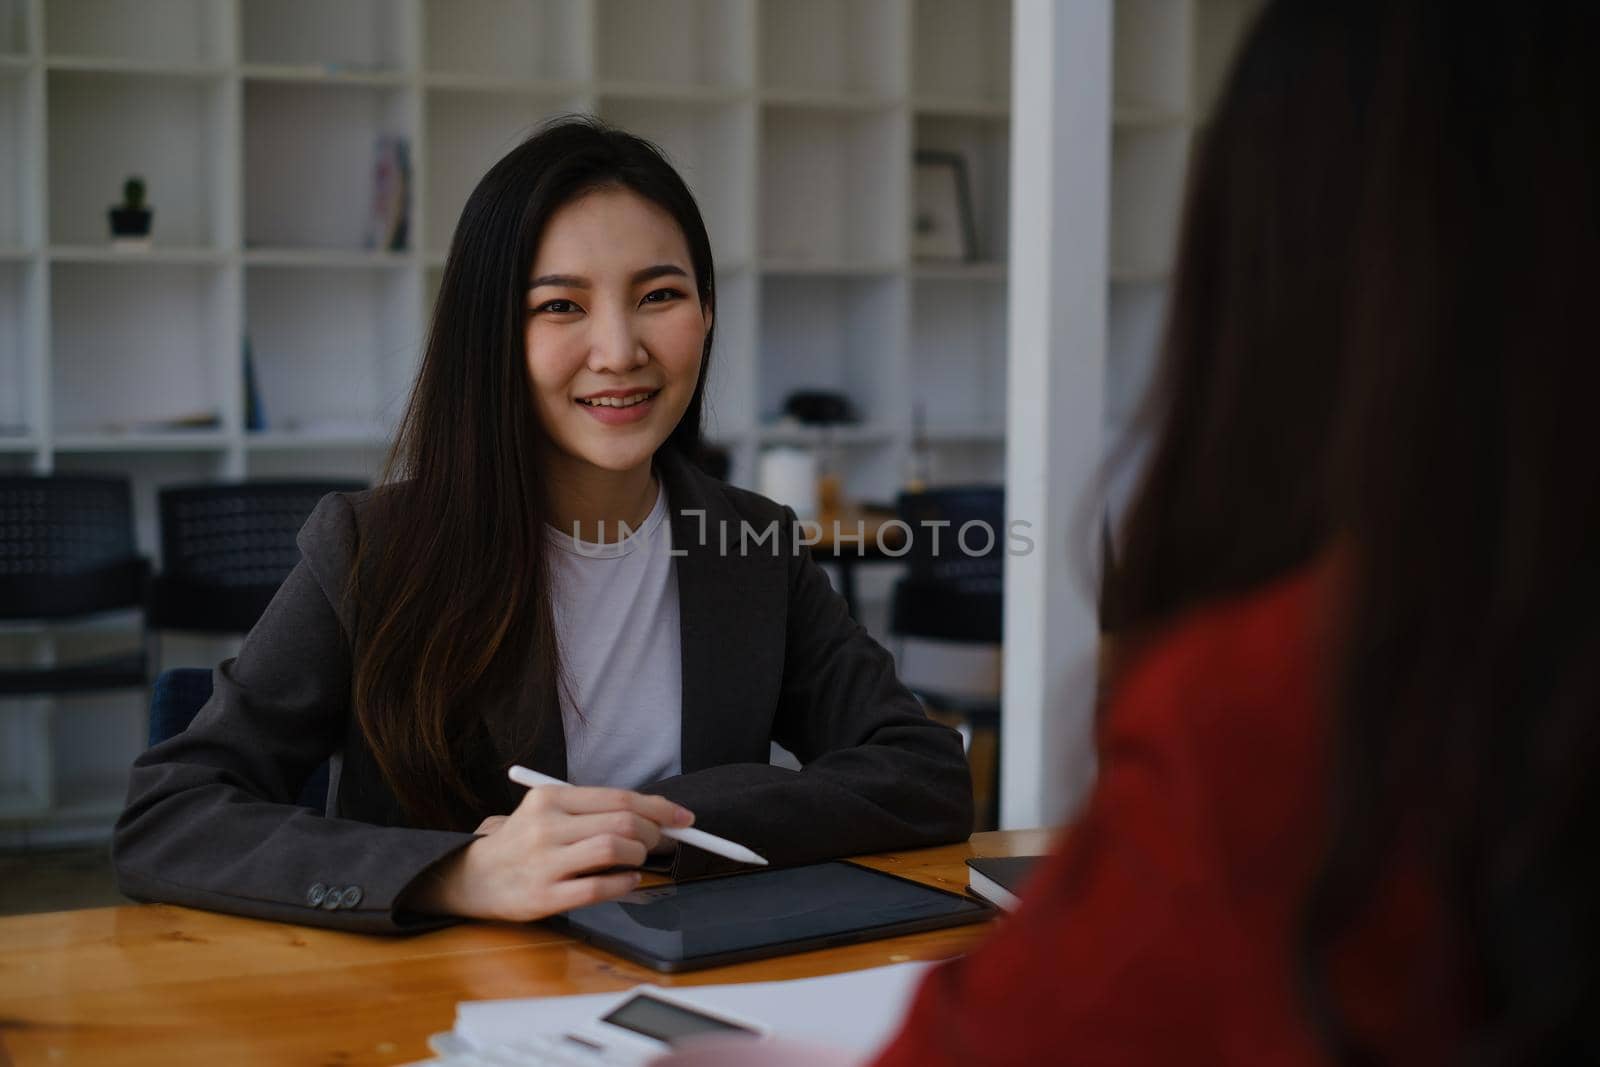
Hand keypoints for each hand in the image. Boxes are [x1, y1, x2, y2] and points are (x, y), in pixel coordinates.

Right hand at [407, 785, 693, 922]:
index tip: (684, 818)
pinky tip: (627, 881)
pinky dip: (623, 884)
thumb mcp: (549, 813)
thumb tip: (657, 815)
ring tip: (638, 862)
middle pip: (622, 823)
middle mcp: (546, 826)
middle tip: (663, 843)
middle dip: (655, 834)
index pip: (619, 797)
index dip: (659, 808)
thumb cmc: (524, 843)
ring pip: (614, 850)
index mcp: (550, 798)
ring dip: (639, 857)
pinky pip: (598, 888)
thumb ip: (594, 810)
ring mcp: (544, 862)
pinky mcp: (543, 897)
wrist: (473, 878)